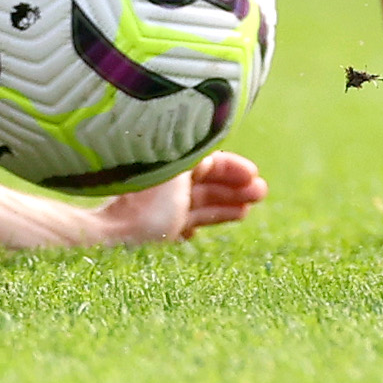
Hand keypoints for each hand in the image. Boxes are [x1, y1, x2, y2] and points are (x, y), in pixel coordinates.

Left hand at [89, 151, 266, 243]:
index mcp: (174, 164)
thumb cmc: (151, 195)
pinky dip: (200, 224)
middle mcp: (170, 184)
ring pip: (202, 205)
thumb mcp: (181, 168)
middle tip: (261, 193)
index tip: (254, 174)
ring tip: (247, 211)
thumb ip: (200, 158)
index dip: (233, 168)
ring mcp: (167, 207)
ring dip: (226, 207)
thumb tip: (215, 151)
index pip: (209, 162)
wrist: (121, 231)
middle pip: (208, 184)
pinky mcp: (164, 230)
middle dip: (235, 188)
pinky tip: (202, 230)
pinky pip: (188, 224)